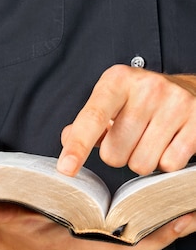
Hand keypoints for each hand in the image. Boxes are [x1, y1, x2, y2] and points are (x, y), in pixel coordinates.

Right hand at [0, 201, 195, 249]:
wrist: (2, 245)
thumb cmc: (10, 232)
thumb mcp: (5, 219)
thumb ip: (2, 213)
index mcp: (72, 248)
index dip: (152, 240)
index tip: (174, 222)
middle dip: (166, 238)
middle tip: (190, 215)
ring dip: (159, 241)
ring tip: (181, 219)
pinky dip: (145, 243)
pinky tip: (156, 227)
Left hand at [57, 65, 195, 176]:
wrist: (190, 89)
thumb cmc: (140, 100)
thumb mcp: (108, 101)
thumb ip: (85, 123)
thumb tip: (67, 138)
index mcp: (117, 80)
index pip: (92, 119)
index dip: (78, 147)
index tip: (66, 169)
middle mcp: (148, 88)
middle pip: (114, 154)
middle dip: (117, 155)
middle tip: (130, 137)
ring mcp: (177, 104)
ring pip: (141, 164)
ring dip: (141, 160)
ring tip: (149, 138)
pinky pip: (169, 165)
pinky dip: (166, 161)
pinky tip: (169, 142)